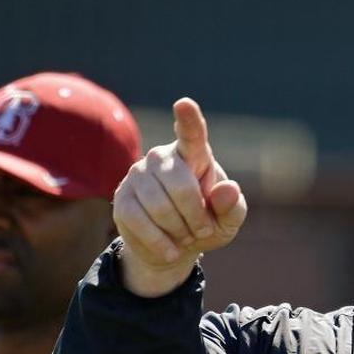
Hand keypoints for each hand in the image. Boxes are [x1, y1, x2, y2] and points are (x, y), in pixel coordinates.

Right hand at [112, 97, 247, 295]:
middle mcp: (162, 157)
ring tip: (185, 236)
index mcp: (194, 155)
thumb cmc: (206, 224)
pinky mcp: (121, 198)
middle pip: (181, 186)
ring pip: (159, 207)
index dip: (188, 120)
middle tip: (202, 230)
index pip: (192, 134)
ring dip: (179, 231)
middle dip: (196, 217)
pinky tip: (171, 249)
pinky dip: (160, 242)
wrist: (174, 247)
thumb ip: (232, 206)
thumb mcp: (228, 221)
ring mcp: (138, 175)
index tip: (184, 104)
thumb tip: (227, 189)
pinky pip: (139, 221)